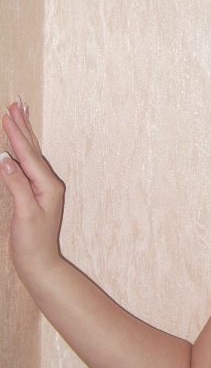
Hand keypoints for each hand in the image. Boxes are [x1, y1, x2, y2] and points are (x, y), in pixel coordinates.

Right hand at [1, 100, 64, 283]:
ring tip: (17, 115)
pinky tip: (17, 144)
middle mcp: (47, 182)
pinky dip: (21, 149)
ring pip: (31, 153)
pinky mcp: (34, 192)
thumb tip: (6, 161)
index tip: (7, 115)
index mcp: (47, 185)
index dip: (16, 134)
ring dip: (23, 134)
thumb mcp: (24, 214)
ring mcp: (42, 186)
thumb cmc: (33, 242)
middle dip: (22, 126)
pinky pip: (27, 163)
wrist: (39, 263)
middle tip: (14, 104)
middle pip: (32, 148)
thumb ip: (17, 187)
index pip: (28, 154)